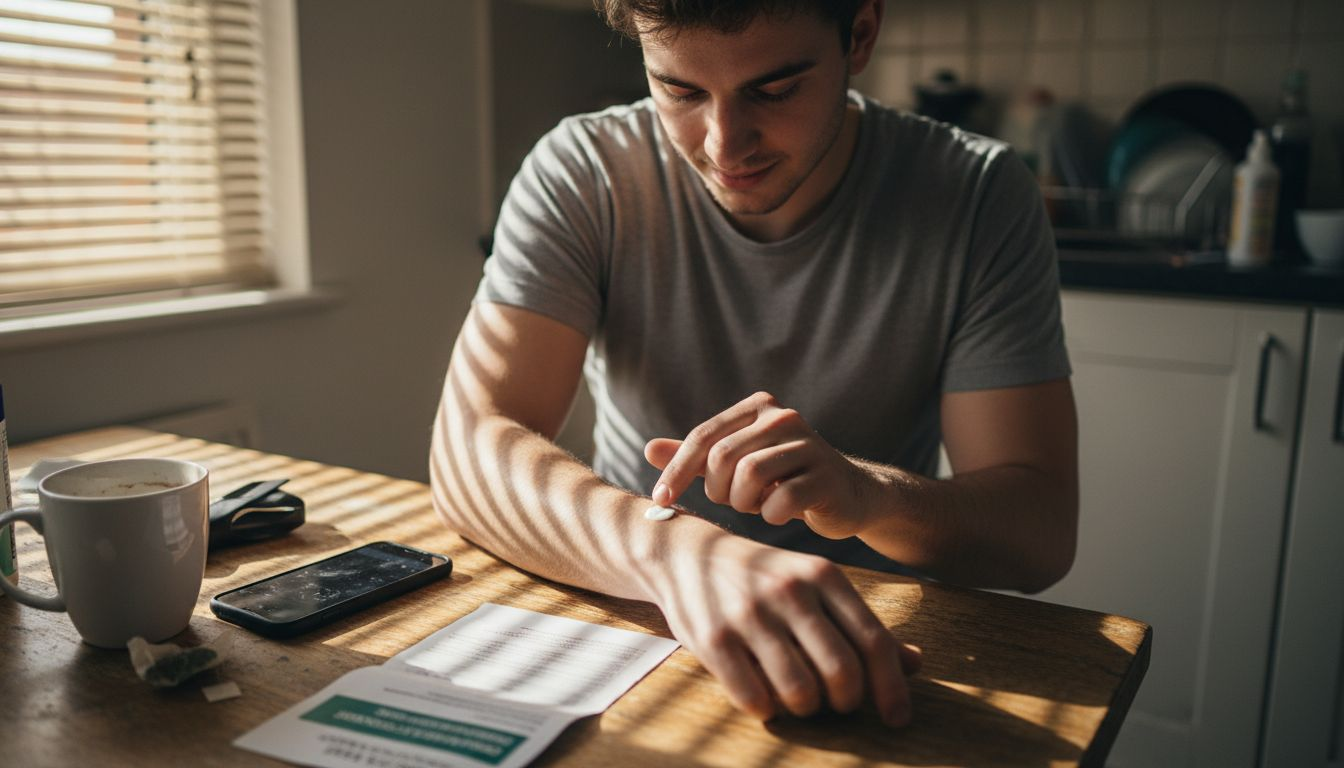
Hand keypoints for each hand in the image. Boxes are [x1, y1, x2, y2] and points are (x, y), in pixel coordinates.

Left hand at [645, 391, 879, 539]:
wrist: (847, 495)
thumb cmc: (782, 479)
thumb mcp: (736, 464)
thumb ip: (697, 457)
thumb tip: (649, 449)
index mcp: (758, 408)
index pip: (703, 436)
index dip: (677, 470)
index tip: (661, 498)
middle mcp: (783, 417)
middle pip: (723, 457)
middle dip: (718, 490)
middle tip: (732, 502)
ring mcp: (808, 444)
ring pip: (749, 475)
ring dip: (743, 502)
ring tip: (757, 504)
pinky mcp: (826, 476)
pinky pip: (781, 500)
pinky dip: (771, 515)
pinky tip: (780, 513)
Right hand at [649, 532, 921, 724]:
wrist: (686, 552)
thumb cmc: (762, 575)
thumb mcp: (815, 584)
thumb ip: (861, 624)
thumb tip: (915, 663)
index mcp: (822, 575)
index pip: (872, 641)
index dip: (890, 687)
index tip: (898, 718)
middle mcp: (790, 591)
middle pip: (842, 672)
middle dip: (846, 702)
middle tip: (836, 703)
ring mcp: (750, 614)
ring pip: (801, 691)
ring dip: (806, 708)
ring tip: (799, 698)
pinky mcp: (714, 638)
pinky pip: (755, 698)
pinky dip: (767, 709)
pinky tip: (764, 697)